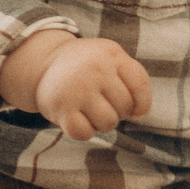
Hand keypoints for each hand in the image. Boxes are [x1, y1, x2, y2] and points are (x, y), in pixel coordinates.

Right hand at [0, 31, 151, 142]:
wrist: (47, 63)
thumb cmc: (89, 65)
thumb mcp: (112, 58)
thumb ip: (133, 81)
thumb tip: (139, 114)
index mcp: (112, 55)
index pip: (140, 85)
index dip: (142, 102)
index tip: (135, 107)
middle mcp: (95, 70)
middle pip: (125, 107)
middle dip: (119, 111)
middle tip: (104, 103)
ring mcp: (77, 89)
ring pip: (108, 123)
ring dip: (103, 123)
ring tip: (92, 111)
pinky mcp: (61, 108)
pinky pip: (84, 133)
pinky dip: (85, 132)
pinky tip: (79, 119)